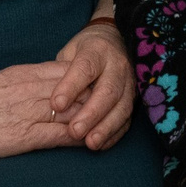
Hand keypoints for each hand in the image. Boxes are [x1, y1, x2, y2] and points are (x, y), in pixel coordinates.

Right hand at [0, 61, 106, 161]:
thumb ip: (23, 85)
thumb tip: (46, 92)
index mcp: (25, 74)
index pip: (71, 72)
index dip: (91, 82)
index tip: (103, 91)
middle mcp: (32, 88)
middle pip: (82, 87)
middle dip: (102, 98)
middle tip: (118, 108)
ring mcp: (30, 111)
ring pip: (78, 109)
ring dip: (97, 118)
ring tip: (112, 126)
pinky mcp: (24, 135)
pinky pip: (62, 134)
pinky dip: (81, 137)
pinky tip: (94, 142)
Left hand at [49, 17, 136, 149]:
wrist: (115, 42)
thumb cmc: (84, 52)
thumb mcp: (69, 53)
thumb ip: (61, 73)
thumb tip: (50, 100)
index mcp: (97, 50)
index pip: (85, 68)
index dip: (71, 87)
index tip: (56, 104)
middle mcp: (117, 65)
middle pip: (107, 91)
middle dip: (91, 113)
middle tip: (74, 131)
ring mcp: (130, 82)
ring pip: (121, 106)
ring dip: (106, 127)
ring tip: (91, 143)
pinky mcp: (135, 97)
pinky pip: (128, 118)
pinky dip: (115, 133)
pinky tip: (102, 144)